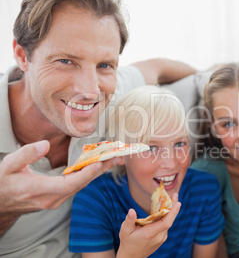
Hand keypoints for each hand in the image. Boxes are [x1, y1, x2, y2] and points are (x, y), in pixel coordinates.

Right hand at [0, 140, 122, 212]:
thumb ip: (26, 154)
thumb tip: (44, 145)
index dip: (86, 174)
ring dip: (98, 172)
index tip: (100, 163)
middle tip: (118, 157)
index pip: (69, 184)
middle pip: (81, 184)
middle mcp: (52, 199)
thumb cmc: (4, 182)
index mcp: (39, 190)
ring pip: (82, 185)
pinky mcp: (58, 198)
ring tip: (114, 158)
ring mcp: (56, 200)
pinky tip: (99, 165)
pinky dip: (89, 175)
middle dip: (101, 170)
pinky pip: (77, 186)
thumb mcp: (9, 165)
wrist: (1, 203)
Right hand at [117, 193, 180, 257]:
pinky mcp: (162, 238)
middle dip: (173, 206)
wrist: (132, 257)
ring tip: (169, 198)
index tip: (178, 203)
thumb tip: (131, 210)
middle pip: (169, 220)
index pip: (166, 223)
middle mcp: (159, 236)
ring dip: (170, 210)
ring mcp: (161, 238)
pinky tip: (164, 208)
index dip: (173, 213)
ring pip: (168, 222)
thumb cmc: (127, 242)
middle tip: (175, 194)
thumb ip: (129, 220)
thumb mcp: (125, 231)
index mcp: (150, 233)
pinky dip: (166, 216)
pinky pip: (166, 225)